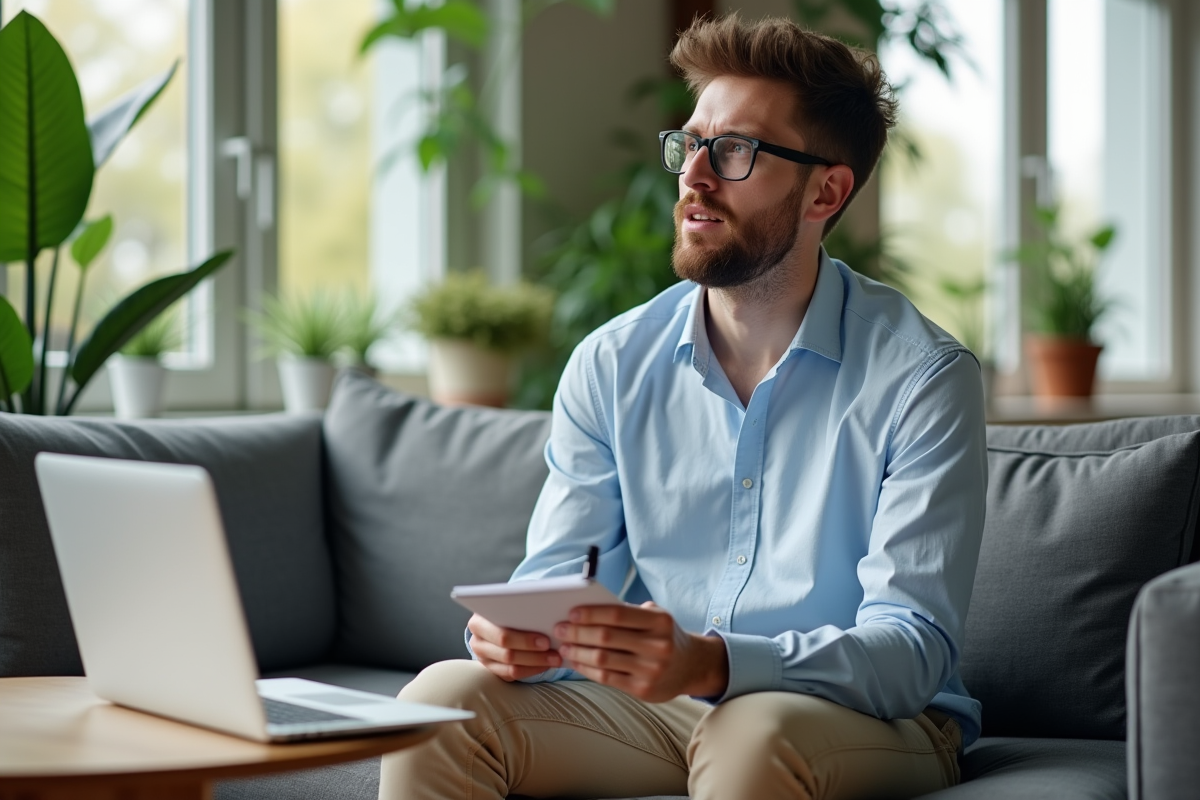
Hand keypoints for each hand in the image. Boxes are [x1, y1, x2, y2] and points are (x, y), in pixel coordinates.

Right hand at [467, 613, 562, 680]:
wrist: (497, 617)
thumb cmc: (507, 608)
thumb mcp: (510, 604)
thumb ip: (522, 608)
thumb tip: (549, 614)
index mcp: (478, 622)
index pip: (502, 636)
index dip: (525, 640)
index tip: (546, 640)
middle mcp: (477, 642)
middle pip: (507, 654)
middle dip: (534, 654)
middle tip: (554, 652)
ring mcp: (483, 658)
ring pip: (511, 667)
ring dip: (536, 663)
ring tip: (554, 659)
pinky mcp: (492, 669)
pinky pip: (512, 675)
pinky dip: (532, 670)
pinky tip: (545, 664)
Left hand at [555, 601, 728, 701]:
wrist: (692, 666)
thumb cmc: (664, 635)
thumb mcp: (655, 617)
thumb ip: (628, 613)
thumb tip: (587, 612)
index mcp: (660, 622)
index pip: (618, 615)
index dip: (591, 613)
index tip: (571, 613)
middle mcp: (658, 646)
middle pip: (607, 637)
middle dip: (578, 633)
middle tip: (559, 629)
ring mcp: (651, 670)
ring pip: (603, 659)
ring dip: (578, 652)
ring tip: (564, 647)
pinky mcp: (643, 690)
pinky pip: (607, 678)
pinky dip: (587, 669)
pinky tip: (576, 662)